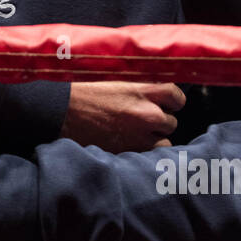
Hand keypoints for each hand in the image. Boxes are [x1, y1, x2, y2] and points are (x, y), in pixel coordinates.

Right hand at [61, 81, 184, 152]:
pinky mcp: (130, 152)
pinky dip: (144, 153)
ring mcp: (140, 136)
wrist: (63, 113)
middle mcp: (147, 114)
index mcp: (143, 92)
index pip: (177, 96)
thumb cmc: (87, 95)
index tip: (166, 104)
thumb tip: (158, 99)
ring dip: (155, 139)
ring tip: (136, 135)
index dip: (173, 101)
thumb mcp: (118, 85)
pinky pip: (150, 156)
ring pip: (165, 142)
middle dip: (160, 122)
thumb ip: (142, 91)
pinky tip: (131, 146)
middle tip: (142, 121)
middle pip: (171, 122)